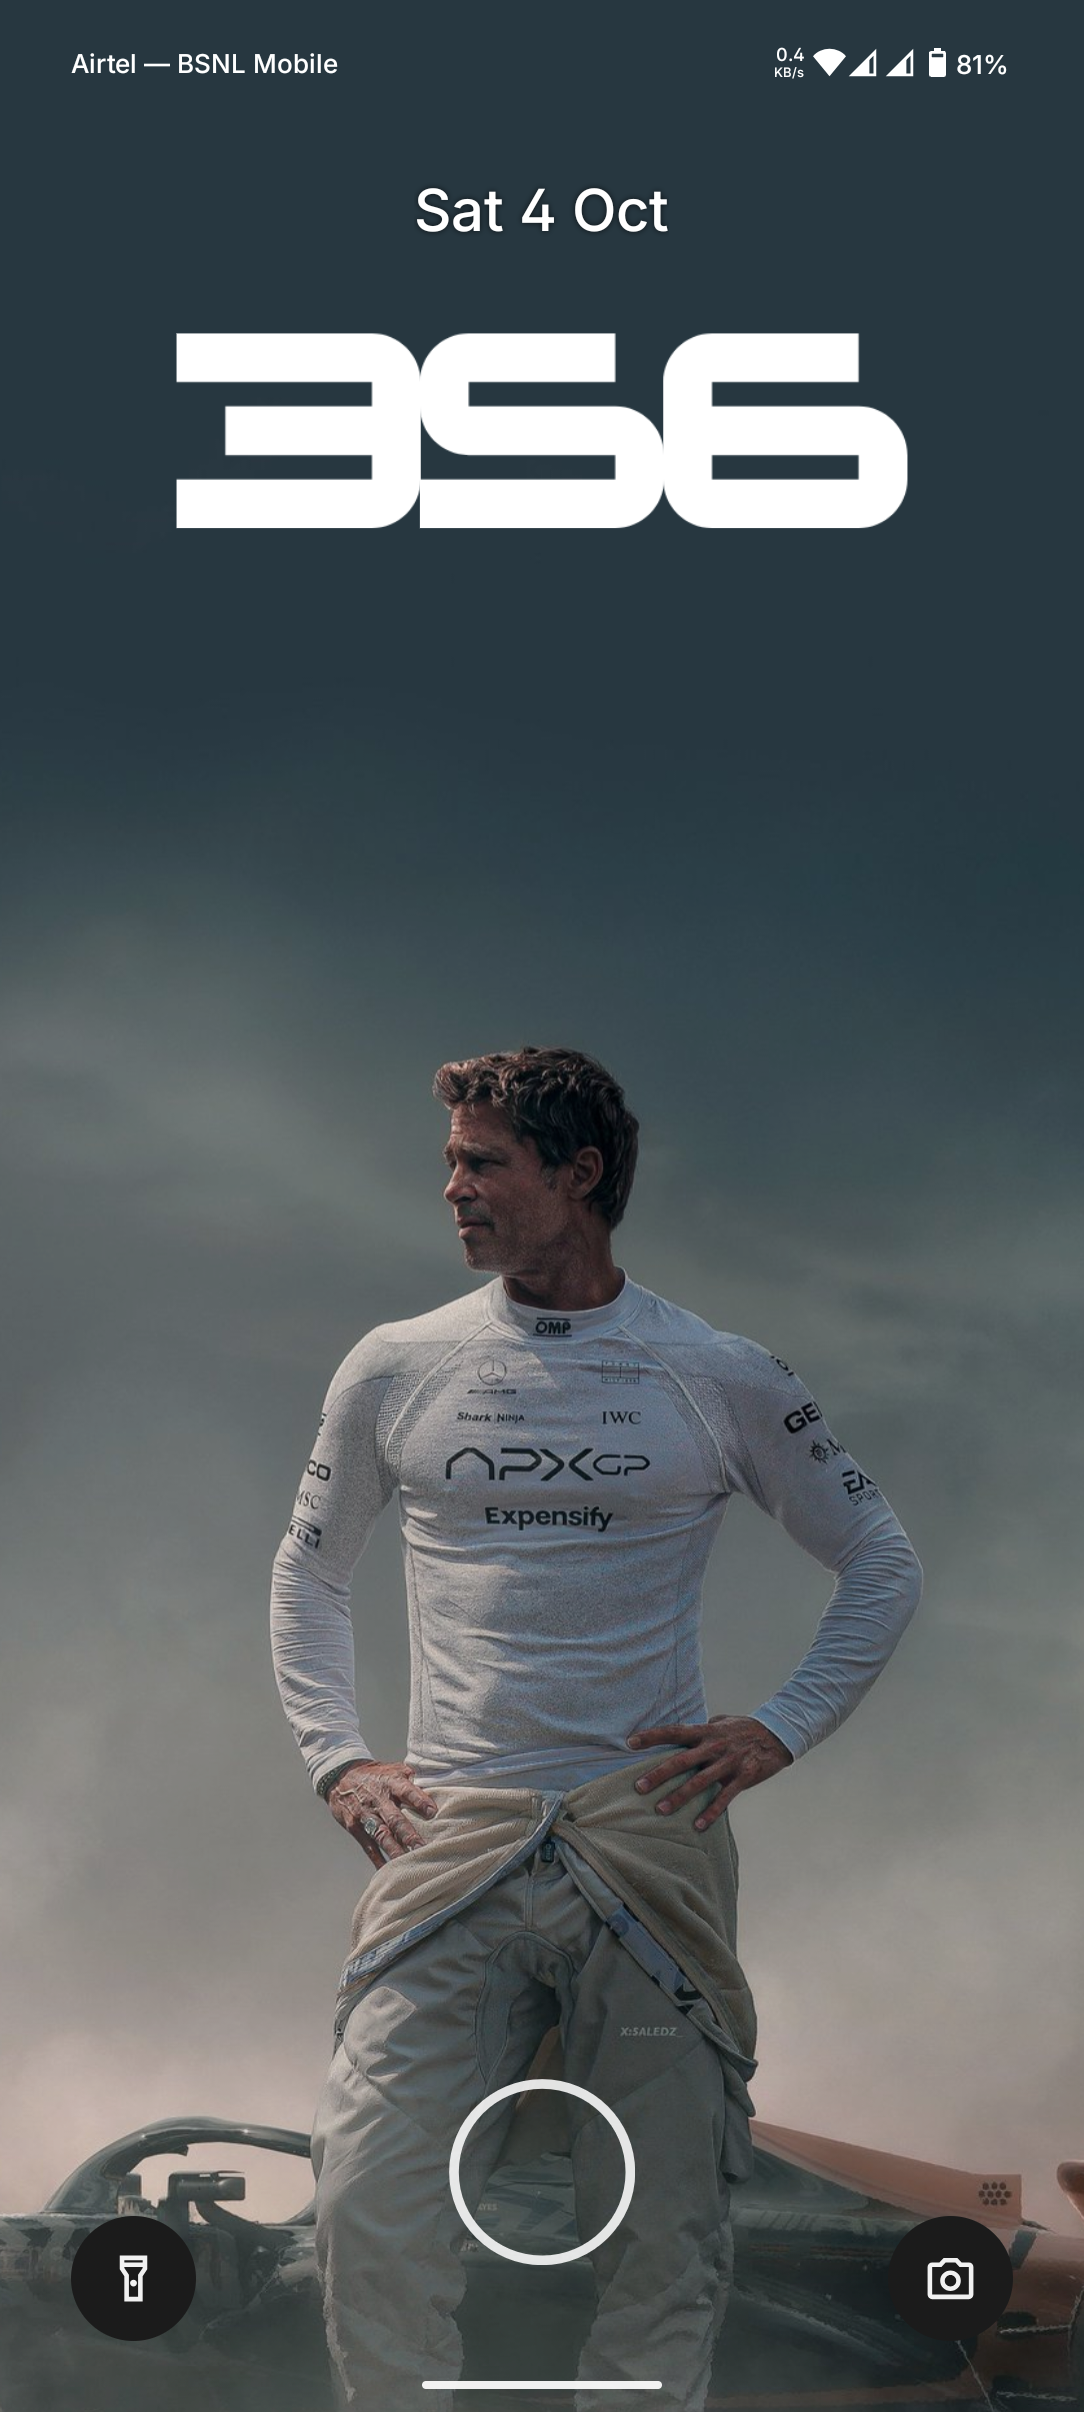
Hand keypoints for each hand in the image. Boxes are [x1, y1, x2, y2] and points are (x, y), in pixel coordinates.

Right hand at [325, 1760, 438, 1866]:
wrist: (340, 1776)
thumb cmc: (375, 1775)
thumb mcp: (393, 1769)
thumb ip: (413, 1777)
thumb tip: (438, 1783)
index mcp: (390, 1782)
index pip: (406, 1790)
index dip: (419, 1800)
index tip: (432, 1812)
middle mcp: (378, 1799)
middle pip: (394, 1818)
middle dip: (409, 1834)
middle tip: (422, 1847)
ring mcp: (365, 1814)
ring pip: (381, 1835)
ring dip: (395, 1851)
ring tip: (408, 1863)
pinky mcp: (355, 1827)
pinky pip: (368, 1846)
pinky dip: (378, 1860)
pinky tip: (388, 1872)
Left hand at [626, 1716, 792, 1831]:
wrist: (777, 1735)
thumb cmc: (744, 1728)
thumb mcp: (720, 1723)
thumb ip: (701, 1731)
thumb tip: (680, 1736)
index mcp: (706, 1732)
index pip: (674, 1731)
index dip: (652, 1736)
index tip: (630, 1743)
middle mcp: (714, 1746)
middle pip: (681, 1761)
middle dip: (659, 1774)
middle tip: (639, 1787)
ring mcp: (729, 1763)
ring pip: (700, 1782)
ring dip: (680, 1796)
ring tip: (662, 1810)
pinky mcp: (743, 1778)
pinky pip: (724, 1798)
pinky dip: (711, 1812)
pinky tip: (697, 1826)